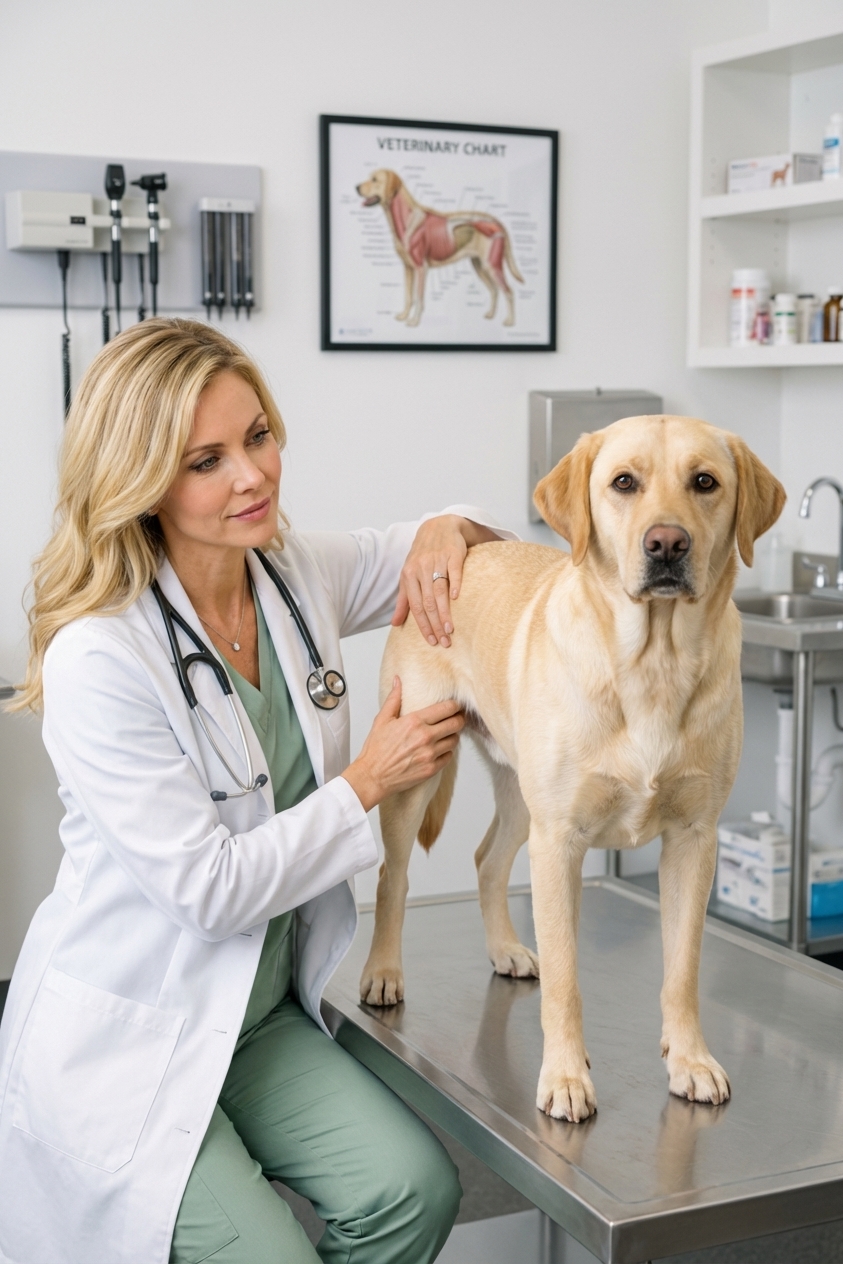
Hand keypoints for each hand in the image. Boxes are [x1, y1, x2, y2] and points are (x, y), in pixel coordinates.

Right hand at [342, 678, 463, 811]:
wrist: (373, 776)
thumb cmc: (376, 749)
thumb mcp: (382, 720)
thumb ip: (394, 699)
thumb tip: (398, 681)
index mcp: (415, 721)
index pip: (447, 708)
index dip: (455, 705)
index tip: (455, 705)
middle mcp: (425, 737)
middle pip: (456, 723)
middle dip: (459, 719)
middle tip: (457, 718)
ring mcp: (430, 754)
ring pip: (454, 740)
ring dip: (452, 736)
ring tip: (446, 734)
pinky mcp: (431, 768)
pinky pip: (449, 756)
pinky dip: (447, 752)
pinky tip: (439, 749)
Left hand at [393, 515, 498, 647]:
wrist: (438, 526)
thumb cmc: (422, 555)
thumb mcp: (408, 576)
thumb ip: (403, 600)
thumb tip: (395, 624)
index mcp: (408, 575)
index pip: (415, 606)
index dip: (423, 625)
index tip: (431, 642)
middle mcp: (421, 568)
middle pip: (427, 602)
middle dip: (435, 624)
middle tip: (444, 642)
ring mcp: (437, 560)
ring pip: (439, 590)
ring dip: (444, 612)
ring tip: (450, 630)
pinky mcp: (453, 554)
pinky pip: (454, 571)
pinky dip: (455, 584)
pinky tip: (457, 599)